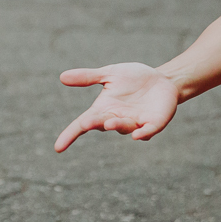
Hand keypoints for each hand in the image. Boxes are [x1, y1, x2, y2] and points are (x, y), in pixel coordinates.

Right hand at [54, 63, 179, 152]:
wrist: (161, 79)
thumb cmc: (134, 78)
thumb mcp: (109, 74)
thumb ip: (88, 77)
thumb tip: (62, 77)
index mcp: (104, 109)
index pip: (83, 124)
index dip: (70, 135)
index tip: (58, 147)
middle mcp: (117, 119)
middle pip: (102, 125)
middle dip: (95, 125)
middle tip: (86, 124)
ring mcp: (136, 123)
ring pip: (124, 128)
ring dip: (117, 126)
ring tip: (109, 122)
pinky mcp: (153, 123)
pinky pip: (147, 131)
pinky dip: (142, 134)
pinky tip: (138, 135)